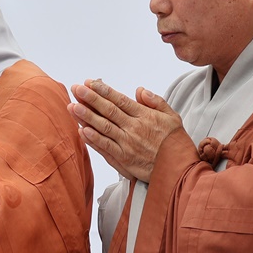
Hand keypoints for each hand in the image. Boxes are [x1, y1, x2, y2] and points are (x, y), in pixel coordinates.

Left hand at [68, 79, 184, 182]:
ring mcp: (127, 144)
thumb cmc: (175, 143)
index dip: (103, 90)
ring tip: (73, 106)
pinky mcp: (124, 159)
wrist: (179, 170)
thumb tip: (139, 90)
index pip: (119, 100)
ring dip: (86, 117)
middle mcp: (134, 129)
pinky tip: (82, 130)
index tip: (90, 83)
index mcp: (145, 116)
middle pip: (108, 111)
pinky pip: (105, 147)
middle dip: (90, 99)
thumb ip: (156, 101)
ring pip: (103, 128)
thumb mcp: (172, 117)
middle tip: (76, 89)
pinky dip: (93, 139)